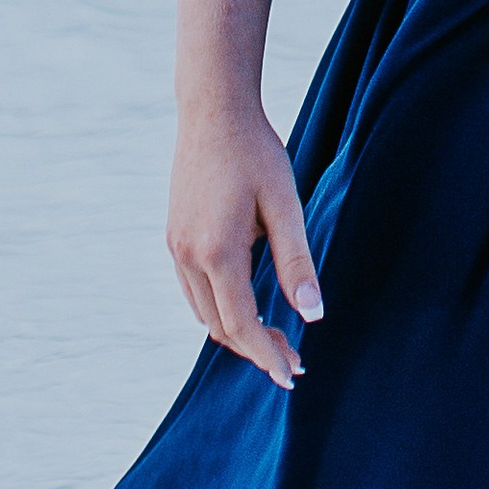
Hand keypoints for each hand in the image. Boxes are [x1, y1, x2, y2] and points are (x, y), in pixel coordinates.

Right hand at [166, 102, 321, 389]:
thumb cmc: (256, 153)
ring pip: (204, 314)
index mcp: (217, 251)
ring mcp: (176, 248)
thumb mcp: (285, 204)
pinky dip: (221, 309)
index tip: (292, 376)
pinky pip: (195, 292)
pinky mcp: (174, 238)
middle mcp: (188, 256)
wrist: (212, 112)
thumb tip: (313, 315)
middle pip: (220, 327)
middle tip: (295, 361)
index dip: (267, 355)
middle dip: (256, 349)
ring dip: (238, 332)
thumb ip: (297, 261)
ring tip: (277, 337)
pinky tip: (249, 305)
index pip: (241, 325)